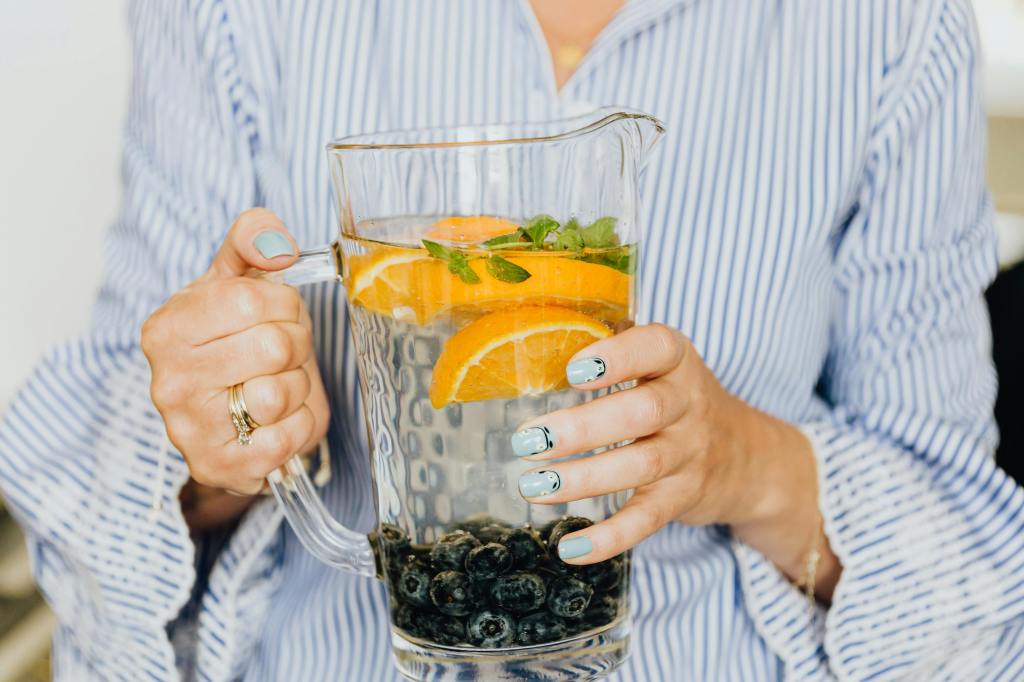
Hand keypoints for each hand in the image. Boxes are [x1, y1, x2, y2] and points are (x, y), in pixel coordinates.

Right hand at [142, 209, 329, 498]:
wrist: (229, 413)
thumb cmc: (235, 341)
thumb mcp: (238, 282)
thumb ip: (253, 242)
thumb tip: (276, 242)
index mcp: (167, 328)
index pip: (253, 300)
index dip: (285, 305)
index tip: (278, 314)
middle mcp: (168, 381)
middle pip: (273, 347)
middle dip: (296, 345)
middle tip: (284, 352)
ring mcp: (188, 430)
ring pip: (280, 395)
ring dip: (297, 386)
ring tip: (279, 383)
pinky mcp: (218, 468)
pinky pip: (288, 440)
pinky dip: (300, 426)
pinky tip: (281, 419)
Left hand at [514, 324, 837, 592]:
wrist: (745, 455)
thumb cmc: (675, 397)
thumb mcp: (658, 364)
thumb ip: (613, 346)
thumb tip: (535, 336)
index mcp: (676, 361)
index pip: (656, 349)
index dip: (617, 357)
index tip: (574, 370)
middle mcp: (688, 405)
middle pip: (643, 413)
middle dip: (583, 428)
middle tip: (528, 440)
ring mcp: (688, 454)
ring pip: (640, 466)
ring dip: (582, 479)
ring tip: (532, 486)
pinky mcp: (681, 499)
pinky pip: (647, 520)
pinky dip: (610, 538)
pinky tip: (569, 548)